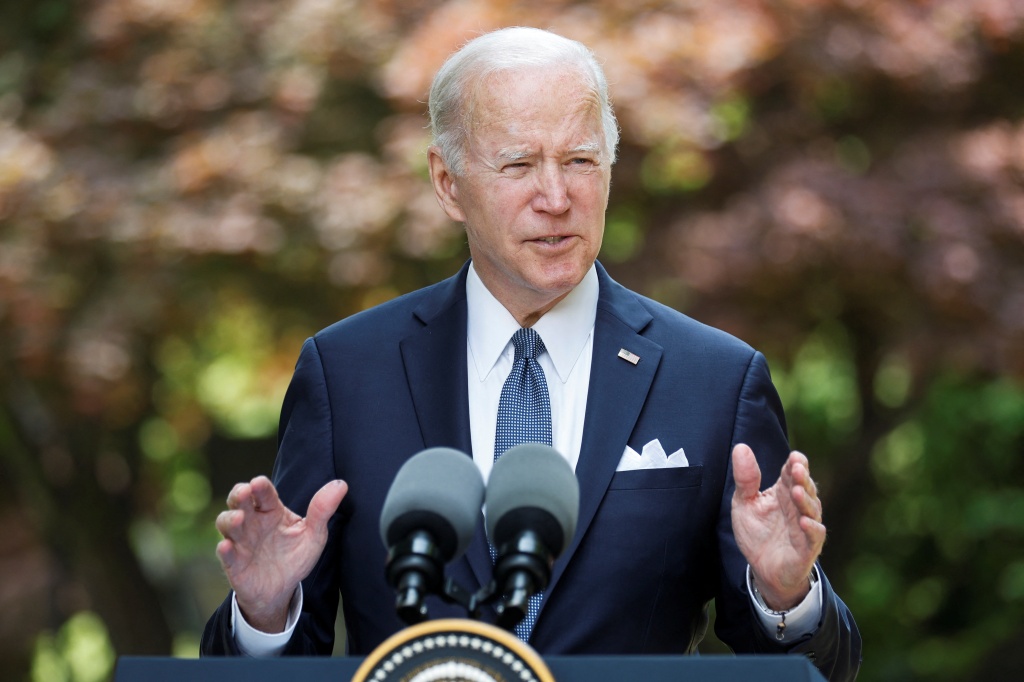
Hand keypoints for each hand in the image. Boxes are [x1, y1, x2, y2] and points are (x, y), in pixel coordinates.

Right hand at [215, 475, 346, 632]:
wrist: (282, 590)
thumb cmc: (295, 556)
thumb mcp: (314, 535)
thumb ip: (323, 510)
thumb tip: (341, 484)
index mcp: (272, 511)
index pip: (264, 493)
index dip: (260, 487)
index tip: (259, 483)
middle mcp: (253, 521)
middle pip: (239, 501)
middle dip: (239, 494)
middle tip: (245, 492)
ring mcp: (241, 541)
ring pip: (226, 523)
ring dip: (229, 519)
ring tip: (239, 519)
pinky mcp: (234, 563)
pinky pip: (225, 555)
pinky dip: (224, 550)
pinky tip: (226, 547)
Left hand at [731, 444, 824, 610]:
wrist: (762, 569)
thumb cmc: (757, 533)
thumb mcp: (744, 503)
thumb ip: (745, 478)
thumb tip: (741, 447)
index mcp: (784, 492)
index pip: (792, 473)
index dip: (795, 464)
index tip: (794, 457)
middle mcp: (798, 506)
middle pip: (805, 488)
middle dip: (802, 478)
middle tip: (797, 468)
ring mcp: (805, 527)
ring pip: (812, 509)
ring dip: (805, 499)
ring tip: (795, 490)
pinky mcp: (807, 548)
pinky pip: (814, 536)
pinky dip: (812, 529)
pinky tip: (804, 522)